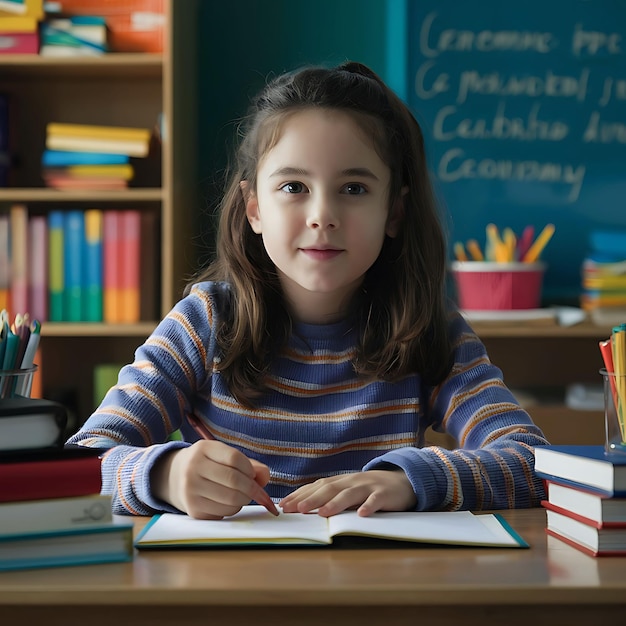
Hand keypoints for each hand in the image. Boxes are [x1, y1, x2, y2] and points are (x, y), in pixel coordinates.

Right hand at [152, 441, 270, 518]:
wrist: (174, 477)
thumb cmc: (208, 465)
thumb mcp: (223, 456)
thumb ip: (248, 464)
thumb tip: (264, 477)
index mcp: (203, 449)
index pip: (235, 458)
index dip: (250, 469)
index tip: (255, 476)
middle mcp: (193, 468)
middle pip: (234, 481)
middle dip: (252, 488)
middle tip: (256, 490)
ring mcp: (191, 490)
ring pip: (231, 500)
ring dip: (244, 500)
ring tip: (241, 495)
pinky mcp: (193, 509)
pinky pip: (224, 513)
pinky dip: (233, 509)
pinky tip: (229, 503)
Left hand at [279, 470, 415, 516]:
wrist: (401, 481)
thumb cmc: (368, 489)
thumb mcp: (348, 490)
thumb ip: (330, 495)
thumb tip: (301, 506)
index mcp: (340, 482)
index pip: (317, 487)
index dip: (300, 495)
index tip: (284, 505)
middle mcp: (351, 482)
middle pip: (329, 489)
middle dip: (311, 499)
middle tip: (296, 509)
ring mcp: (368, 487)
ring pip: (350, 494)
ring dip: (335, 503)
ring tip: (322, 512)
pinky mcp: (384, 495)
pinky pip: (376, 500)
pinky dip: (369, 506)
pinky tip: (362, 515)